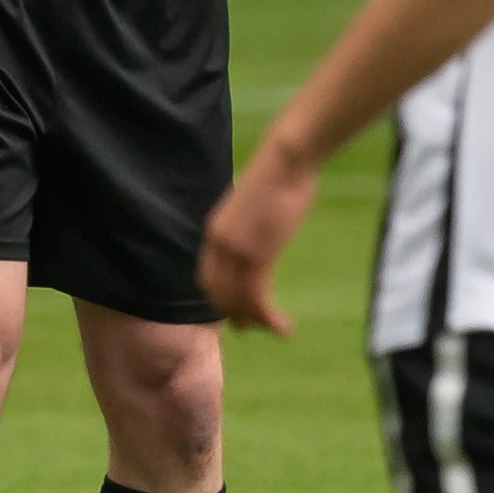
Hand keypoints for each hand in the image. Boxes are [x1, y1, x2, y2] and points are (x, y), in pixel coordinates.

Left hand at [200, 139, 322, 337]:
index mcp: (214, 231)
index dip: (219, 297)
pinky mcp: (257, 256)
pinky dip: (270, 318)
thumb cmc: (278, 177)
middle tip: (253, 327)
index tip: (234, 309)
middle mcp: (218, 245)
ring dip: (258, 321)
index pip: (207, 276)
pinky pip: (258, 299)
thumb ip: (247, 225)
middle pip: (219, 293)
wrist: (286, 161)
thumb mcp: (252, 206)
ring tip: (277, 330)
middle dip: (236, 313)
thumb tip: (256, 233)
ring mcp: (235, 252)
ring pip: (239, 300)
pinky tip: (285, 327)